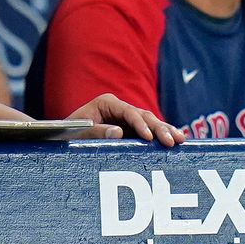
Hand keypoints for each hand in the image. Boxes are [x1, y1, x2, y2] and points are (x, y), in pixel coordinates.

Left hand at [66, 94, 184, 145]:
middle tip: (173, 141)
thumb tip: (119, 133)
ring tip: (181, 140)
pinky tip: (176, 140)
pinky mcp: (131, 129)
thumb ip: (96, 131)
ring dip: (166, 131)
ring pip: (151, 122)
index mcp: (107, 103)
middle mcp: (120, 108)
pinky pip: (149, 131)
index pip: (128, 112)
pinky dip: (161, 136)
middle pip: (144, 116)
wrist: (64, 137)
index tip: (149, 138)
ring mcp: (127, 118)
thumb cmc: (67, 133)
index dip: (140, 125)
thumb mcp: (77, 132)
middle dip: (160, 128)